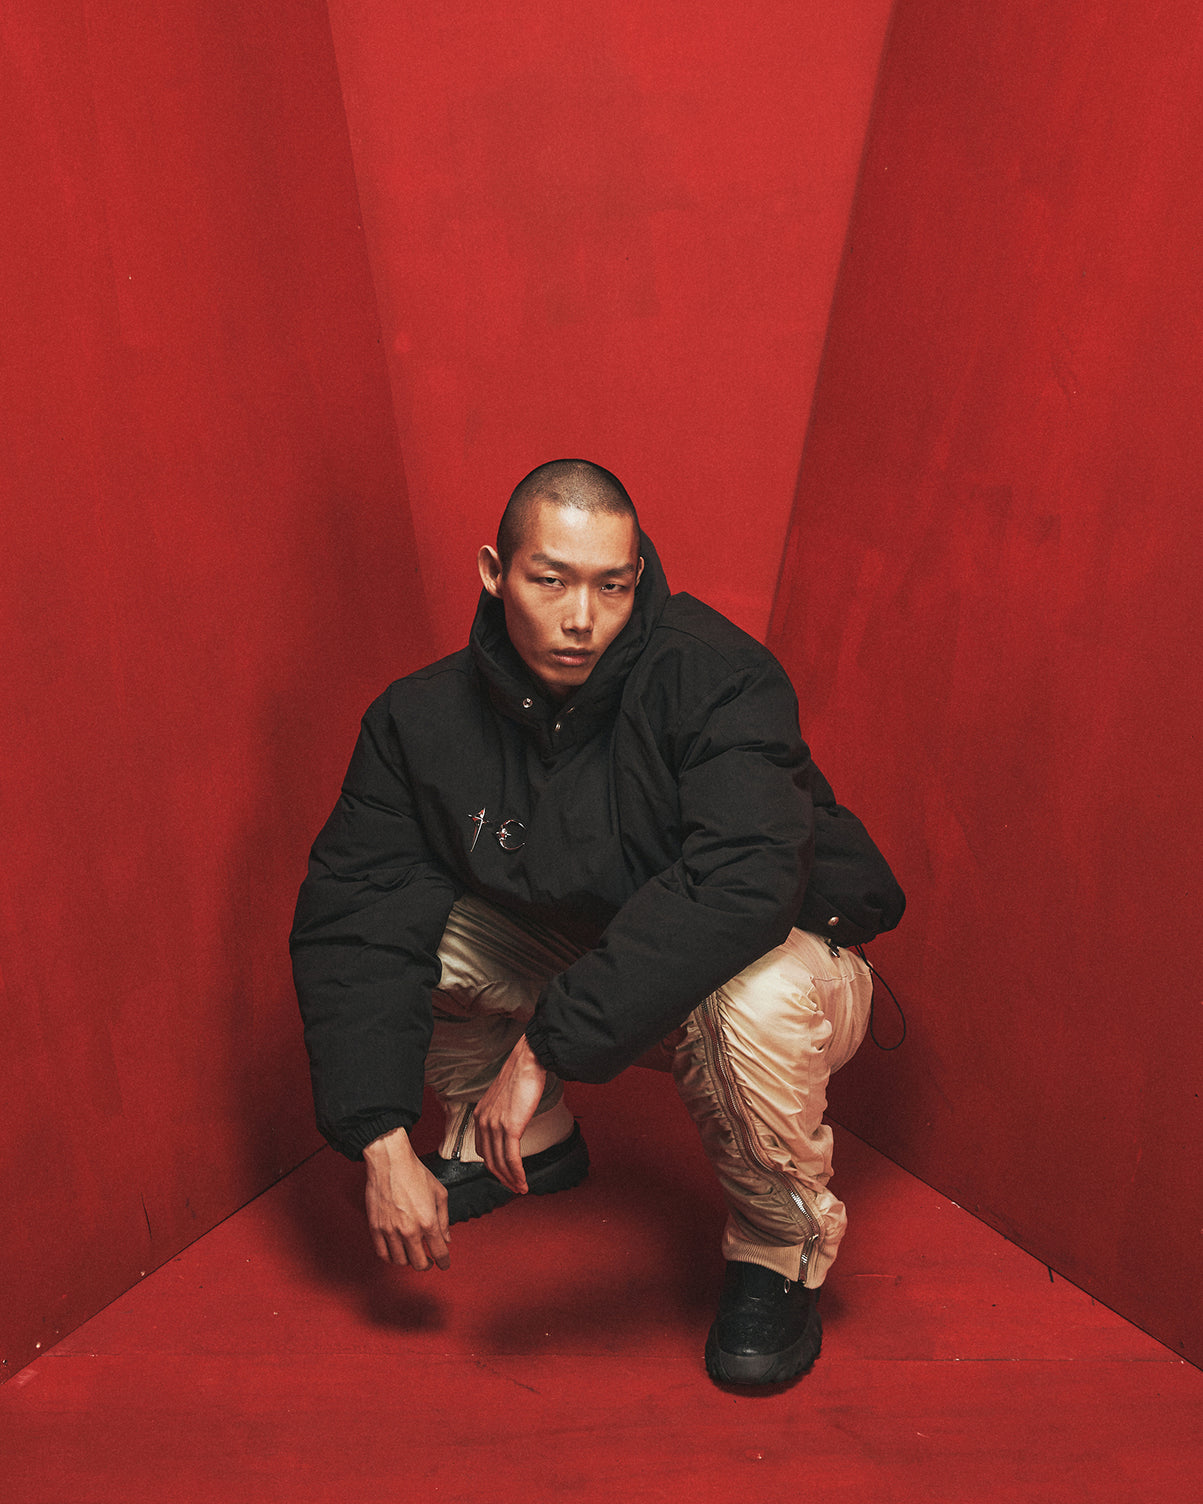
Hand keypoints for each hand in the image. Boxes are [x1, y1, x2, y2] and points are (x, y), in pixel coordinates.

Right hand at [362, 1126, 450, 1270]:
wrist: (390, 1161)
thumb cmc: (415, 1173)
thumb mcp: (440, 1193)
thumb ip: (444, 1219)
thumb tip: (446, 1238)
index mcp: (428, 1222)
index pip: (439, 1253)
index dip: (444, 1262)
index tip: (444, 1264)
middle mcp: (409, 1230)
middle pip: (419, 1263)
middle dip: (427, 1264)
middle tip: (429, 1261)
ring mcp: (391, 1231)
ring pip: (400, 1261)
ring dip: (409, 1261)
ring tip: (412, 1254)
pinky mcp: (376, 1228)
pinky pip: (382, 1253)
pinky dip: (391, 1258)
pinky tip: (396, 1252)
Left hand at [473, 1035, 546, 1194]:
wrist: (527, 1062)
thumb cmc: (520, 1077)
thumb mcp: (503, 1100)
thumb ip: (501, 1116)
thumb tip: (510, 1130)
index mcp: (480, 1116)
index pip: (482, 1150)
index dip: (493, 1167)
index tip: (504, 1175)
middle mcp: (483, 1122)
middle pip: (489, 1160)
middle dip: (502, 1178)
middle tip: (514, 1187)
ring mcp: (495, 1125)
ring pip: (500, 1163)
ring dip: (511, 1180)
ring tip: (521, 1188)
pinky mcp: (510, 1127)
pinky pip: (511, 1158)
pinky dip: (517, 1173)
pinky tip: (523, 1181)